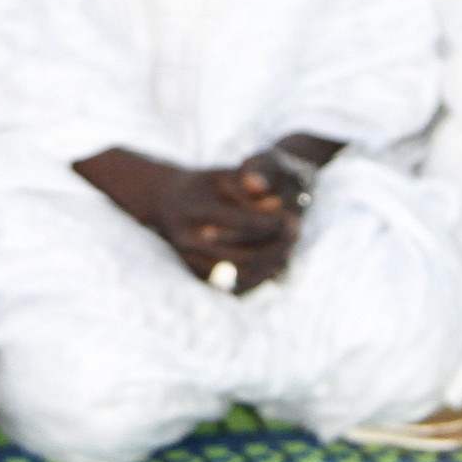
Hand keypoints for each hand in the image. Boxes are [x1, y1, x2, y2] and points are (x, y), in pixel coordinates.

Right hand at [78, 149, 298, 290]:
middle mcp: (188, 242)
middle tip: (295, 234)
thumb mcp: (222, 175)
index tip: (291, 217)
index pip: (241, 221)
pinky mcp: (197, 276)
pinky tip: (274, 262)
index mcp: (193, 211)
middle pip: (243, 256)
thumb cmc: (201, 186)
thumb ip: (248, 185)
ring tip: (289, 248)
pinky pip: (234, 286)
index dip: (272, 222)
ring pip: (240, 275)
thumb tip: (277, 203)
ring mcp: (190, 262)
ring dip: (271, 265)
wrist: (166, 203)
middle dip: (275, 248)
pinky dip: (259, 277)